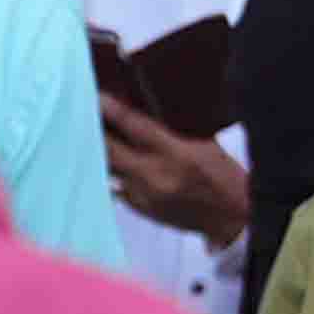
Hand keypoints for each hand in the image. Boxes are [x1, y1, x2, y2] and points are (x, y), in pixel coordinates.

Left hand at [97, 97, 247, 240]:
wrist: (232, 217)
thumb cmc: (222, 176)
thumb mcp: (204, 144)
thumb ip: (173, 130)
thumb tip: (141, 110)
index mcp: (177, 154)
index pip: (135, 126)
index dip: (112, 110)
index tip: (96, 97)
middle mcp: (156, 175)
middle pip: (110, 150)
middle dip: (95, 130)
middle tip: (82, 114)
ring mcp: (144, 195)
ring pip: (107, 169)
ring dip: (97, 152)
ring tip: (86, 135)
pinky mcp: (139, 208)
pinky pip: (115, 186)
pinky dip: (111, 172)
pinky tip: (103, 161)